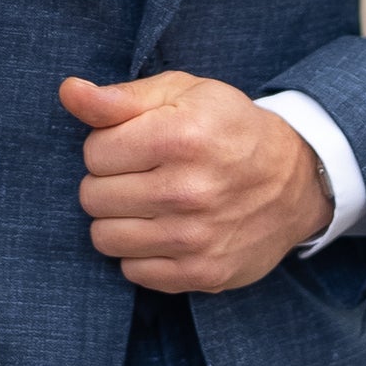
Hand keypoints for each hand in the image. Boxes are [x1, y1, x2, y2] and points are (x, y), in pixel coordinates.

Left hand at [59, 71, 332, 293]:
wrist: (296, 179)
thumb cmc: (229, 128)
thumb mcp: (183, 93)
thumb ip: (120, 97)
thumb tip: (69, 91)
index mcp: (180, 136)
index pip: (94, 151)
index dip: (108, 144)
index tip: (134, 144)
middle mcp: (187, 190)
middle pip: (93, 196)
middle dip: (108, 182)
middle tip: (141, 173)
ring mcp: (195, 238)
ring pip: (104, 237)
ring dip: (118, 219)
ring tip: (147, 202)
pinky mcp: (203, 274)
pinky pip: (133, 271)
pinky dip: (140, 253)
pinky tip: (164, 230)